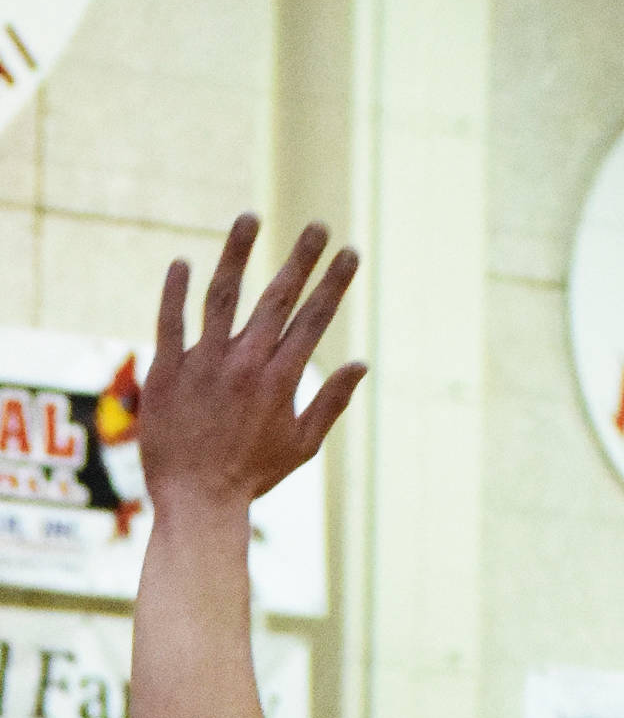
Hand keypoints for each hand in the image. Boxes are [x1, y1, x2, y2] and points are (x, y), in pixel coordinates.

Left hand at [141, 214, 365, 510]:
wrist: (198, 499)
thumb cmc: (252, 475)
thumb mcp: (302, 445)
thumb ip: (330, 402)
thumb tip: (362, 366)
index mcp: (281, 380)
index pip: (314, 320)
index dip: (334, 284)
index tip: (349, 254)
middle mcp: (246, 363)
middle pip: (277, 298)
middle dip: (302, 259)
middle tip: (318, 226)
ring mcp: (205, 362)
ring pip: (222, 295)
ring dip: (238, 253)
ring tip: (250, 218)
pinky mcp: (168, 368)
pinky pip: (170, 319)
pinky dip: (176, 289)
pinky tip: (184, 262)